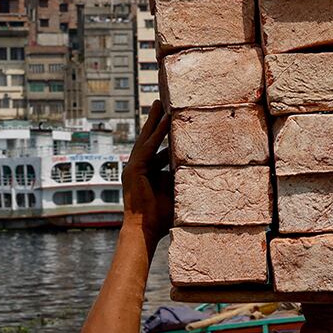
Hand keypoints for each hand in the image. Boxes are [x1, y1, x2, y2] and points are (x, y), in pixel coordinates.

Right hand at [121, 102, 173, 245]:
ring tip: (160, 103)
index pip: (155, 148)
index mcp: (147, 172)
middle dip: (154, 120)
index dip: (163, 134)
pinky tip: (165, 119)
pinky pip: (148, 147)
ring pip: (146, 139)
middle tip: (160, 102)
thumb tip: (199, 166)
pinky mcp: (134, 170)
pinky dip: (157, 133)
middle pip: (147, 139)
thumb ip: (181, 176)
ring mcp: (133, 167)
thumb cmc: (161, 216)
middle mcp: (138, 167)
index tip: (171, 119)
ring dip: (154, 120)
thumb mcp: (175, 190)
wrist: (146, 230)